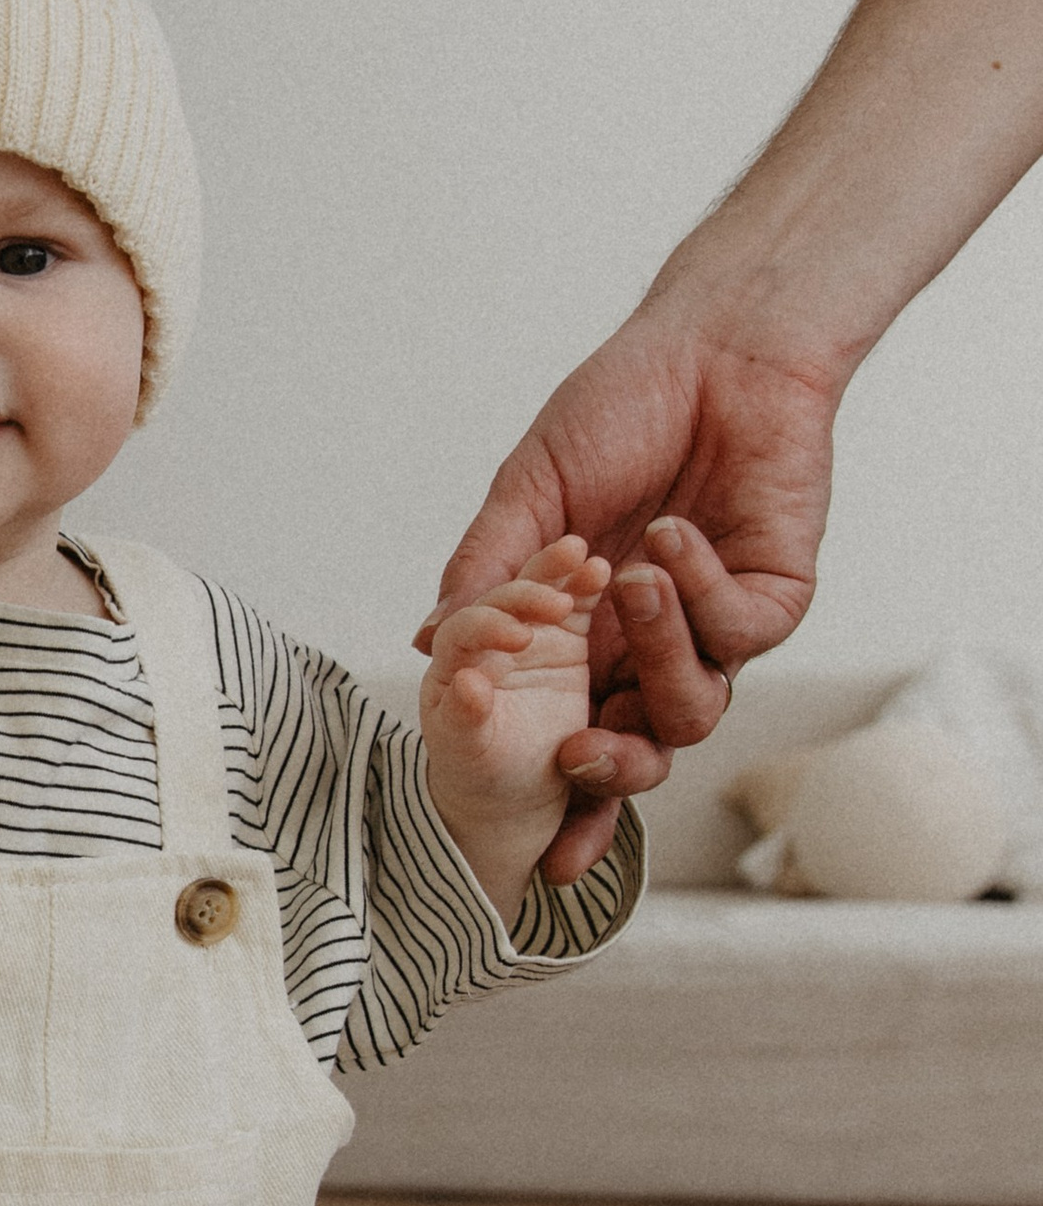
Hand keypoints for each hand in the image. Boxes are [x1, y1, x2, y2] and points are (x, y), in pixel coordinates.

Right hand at [420, 312, 839, 878]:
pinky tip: (677, 533)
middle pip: (642, 754)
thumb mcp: (528, 492)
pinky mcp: (774, 597)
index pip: (574, 738)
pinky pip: (741, 637)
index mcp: (587, 637)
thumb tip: (431, 643)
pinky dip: (702, 592)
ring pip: (694, 709)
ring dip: (658, 654)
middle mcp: (653, 646)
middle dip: (614, 777)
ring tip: (630, 578)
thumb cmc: (620, 406)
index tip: (540, 860)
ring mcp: (716, 628)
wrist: (716, 345)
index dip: (562, 804)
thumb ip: (484, 571)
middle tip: (578, 758)